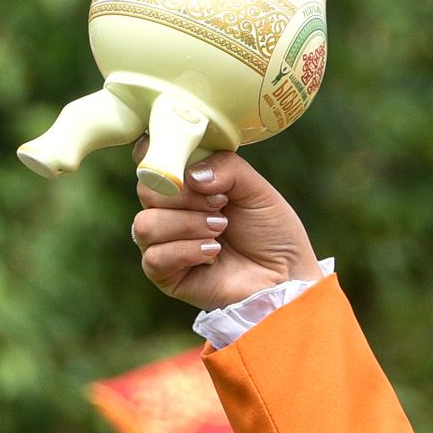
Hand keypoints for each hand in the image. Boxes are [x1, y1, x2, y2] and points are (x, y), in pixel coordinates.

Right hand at [129, 145, 320, 310]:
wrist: (287, 275)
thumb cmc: (272, 232)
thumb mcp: (256, 189)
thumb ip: (226, 168)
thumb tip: (191, 175)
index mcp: (185, 185)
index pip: (149, 162)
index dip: (159, 156)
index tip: (185, 162)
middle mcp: (169, 212)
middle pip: (146, 191)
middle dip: (185, 196)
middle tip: (221, 204)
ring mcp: (165, 244)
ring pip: (145, 225)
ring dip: (187, 224)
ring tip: (221, 229)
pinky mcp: (167, 276)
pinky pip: (154, 258)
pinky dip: (186, 251)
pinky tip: (214, 253)